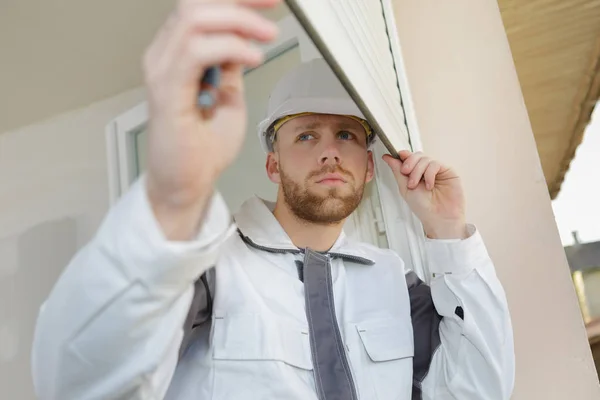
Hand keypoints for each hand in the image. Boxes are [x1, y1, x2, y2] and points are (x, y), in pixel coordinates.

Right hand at [142, 0, 279, 238]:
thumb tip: (243, 39)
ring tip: (267, 36)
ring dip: (239, 21)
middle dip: (240, 2)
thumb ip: (231, 65)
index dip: (238, 0)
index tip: (269, 2)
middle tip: (271, 12)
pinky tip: (252, 58)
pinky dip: (229, 47)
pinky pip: (195, 52)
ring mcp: (162, 71)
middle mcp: (164, 56)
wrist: (187, 184)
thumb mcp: (228, 95)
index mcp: (177, 54)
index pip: (203, 8)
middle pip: (197, 4)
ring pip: (194, 18)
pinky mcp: (166, 92)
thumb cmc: (202, 148)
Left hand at [383, 150, 467, 238]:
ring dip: (417, 171)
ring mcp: (438, 170)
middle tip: (405, 173)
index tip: (396, 155)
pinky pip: (435, 164)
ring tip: (415, 185)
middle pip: (417, 155)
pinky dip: (429, 174)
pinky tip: (429, 185)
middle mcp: (427, 170)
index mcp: (416, 173)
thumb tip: (387, 157)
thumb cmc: (423, 207)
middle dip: (409, 163)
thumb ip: (397, 171)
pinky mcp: (448, 171)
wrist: (438, 218)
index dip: (403, 155)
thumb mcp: (404, 188)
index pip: (409, 158)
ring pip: (425, 159)